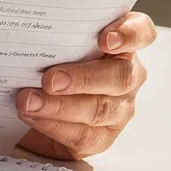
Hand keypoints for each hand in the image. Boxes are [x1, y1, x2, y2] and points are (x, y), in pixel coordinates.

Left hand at [15, 12, 154, 159]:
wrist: (33, 102)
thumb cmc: (49, 62)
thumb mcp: (54, 44)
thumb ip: (55, 36)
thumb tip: (31, 34)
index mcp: (122, 43)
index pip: (142, 33)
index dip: (130, 35)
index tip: (106, 39)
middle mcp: (127, 75)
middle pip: (121, 76)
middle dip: (84, 78)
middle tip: (50, 79)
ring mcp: (119, 108)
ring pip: (100, 109)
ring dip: (60, 106)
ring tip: (29, 101)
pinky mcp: (103, 137)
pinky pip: (84, 135)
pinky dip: (54, 125)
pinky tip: (32, 116)